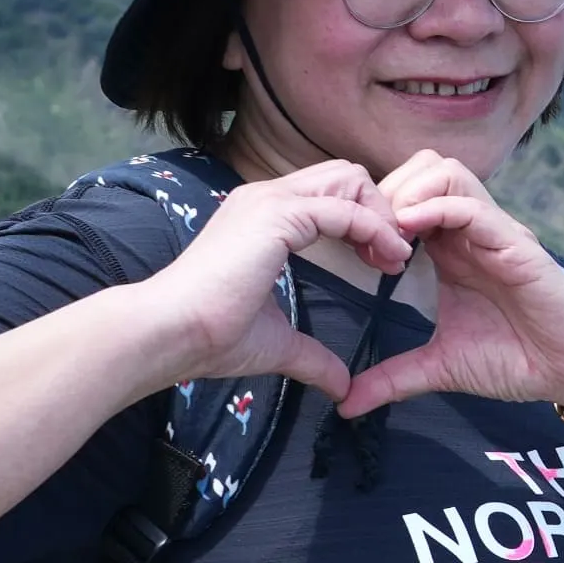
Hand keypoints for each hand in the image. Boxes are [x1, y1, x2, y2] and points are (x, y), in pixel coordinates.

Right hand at [132, 162, 412, 402]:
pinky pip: (344, 208)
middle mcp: (265, 199)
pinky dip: (375, 228)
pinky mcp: (277, 216)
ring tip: (393, 258)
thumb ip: (312, 357)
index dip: (363, 221)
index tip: (381, 262)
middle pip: (344, 175)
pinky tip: (387, 259)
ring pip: (348, 178)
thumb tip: (340, 387)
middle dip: (379, 210)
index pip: (328, 194)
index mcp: (261, 219)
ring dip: (381, 215)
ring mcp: (269, 201)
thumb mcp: (277, 343)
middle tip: (393, 257)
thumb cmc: (209, 337)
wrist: (170, 333)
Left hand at [334, 153, 563, 417]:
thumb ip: (393, 377)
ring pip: (447, 171)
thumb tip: (346, 404)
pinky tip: (413, 236)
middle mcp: (471, 231)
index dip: (373, 213)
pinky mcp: (516, 245)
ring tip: (392, 235)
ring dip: (410, 194)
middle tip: (369, 237)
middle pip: (423, 167)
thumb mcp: (441, 367)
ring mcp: (494, 232)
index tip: (355, 252)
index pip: (407, 196)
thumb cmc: (517, 359)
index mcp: (451, 249)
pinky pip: (473, 206)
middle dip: (386, 193)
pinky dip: (437, 210)